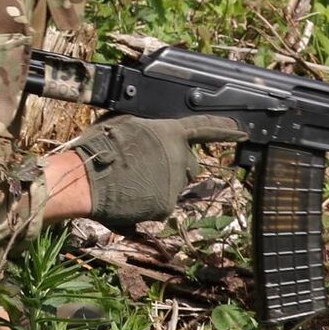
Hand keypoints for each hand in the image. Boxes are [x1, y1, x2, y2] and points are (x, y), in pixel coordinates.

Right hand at [72, 115, 241, 229]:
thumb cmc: (99, 147)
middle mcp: (179, 157)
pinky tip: (128, 195)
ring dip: (158, 183)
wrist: (87, 179)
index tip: (241, 131)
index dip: (224, 128)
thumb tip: (148, 132)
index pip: (204, 128)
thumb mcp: (122, 124)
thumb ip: (146, 129)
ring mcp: (175, 183)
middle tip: (145, 166)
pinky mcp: (167, 205)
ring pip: (174, 185)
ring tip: (129, 181)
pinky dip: (148, 201)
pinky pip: (162, 203)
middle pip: (188, 163)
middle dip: (174, 165)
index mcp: (169, 133)